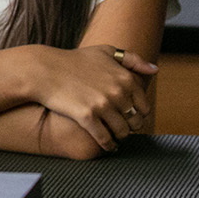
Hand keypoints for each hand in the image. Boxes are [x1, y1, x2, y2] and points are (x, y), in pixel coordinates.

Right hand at [22, 44, 156, 153]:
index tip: (129, 116)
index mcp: (125, 78)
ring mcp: (102, 105)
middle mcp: (117, 92)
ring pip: (122, 132)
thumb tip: (155, 70)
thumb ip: (133, 59)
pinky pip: (105, 138)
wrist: (44, 70)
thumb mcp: (105, 51)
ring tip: (114, 137)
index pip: (144, 106)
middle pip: (135, 121)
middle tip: (122, 129)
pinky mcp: (87, 116)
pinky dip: (108, 145)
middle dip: (130, 127)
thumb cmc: (74, 60)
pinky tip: (107, 146)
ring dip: (119, 137)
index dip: (138, 114)